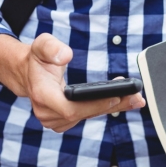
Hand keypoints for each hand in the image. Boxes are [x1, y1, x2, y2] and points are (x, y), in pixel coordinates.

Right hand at [0, 33, 144, 132]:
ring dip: (113, 107)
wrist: (27, 73)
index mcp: (42, 95)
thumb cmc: (37, 58)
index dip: (95, 105)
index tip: (116, 96)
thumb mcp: (41, 44)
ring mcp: (55, 121)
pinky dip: (104, 107)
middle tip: (137, 97)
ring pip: (89, 117)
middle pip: (85, 115)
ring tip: (135, 97)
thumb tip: (65, 55)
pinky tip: (121, 99)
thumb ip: (51, 47)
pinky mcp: (64, 122)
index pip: (71, 109)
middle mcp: (48, 113)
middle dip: (113, 105)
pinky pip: (88, 116)